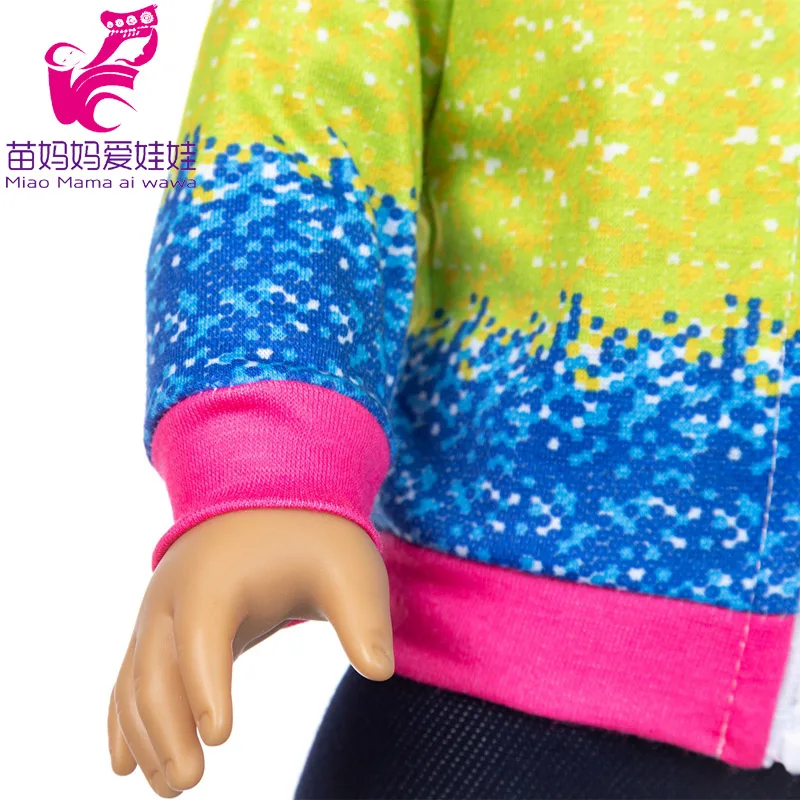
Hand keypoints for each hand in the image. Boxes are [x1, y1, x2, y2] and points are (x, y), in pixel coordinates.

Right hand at [107, 509, 393, 796]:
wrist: (271, 493)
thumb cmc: (315, 535)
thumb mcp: (349, 567)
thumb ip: (362, 618)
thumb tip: (380, 671)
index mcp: (218, 576)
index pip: (204, 636)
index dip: (207, 686)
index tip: (221, 737)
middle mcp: (176, 593)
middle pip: (157, 668)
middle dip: (168, 728)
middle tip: (190, 782)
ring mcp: (160, 610)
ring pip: (136, 680)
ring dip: (143, 734)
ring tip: (169, 785)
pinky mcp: (161, 624)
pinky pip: (130, 676)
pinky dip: (123, 719)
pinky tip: (122, 765)